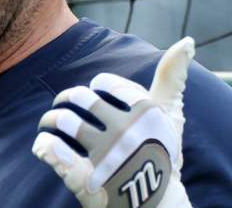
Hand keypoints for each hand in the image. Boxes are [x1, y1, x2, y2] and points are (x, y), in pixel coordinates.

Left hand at [32, 37, 194, 207]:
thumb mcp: (169, 114)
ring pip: (62, 120)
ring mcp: (104, 156)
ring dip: (50, 120)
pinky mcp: (85, 180)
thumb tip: (187, 40)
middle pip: (80, 99)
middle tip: (66, 108)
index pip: (105, 84)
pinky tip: (44, 145)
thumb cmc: (161, 153)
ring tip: (51, 125)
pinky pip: (52, 150)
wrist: (155, 205)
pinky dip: (43, 144)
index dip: (97, 87)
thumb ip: (172, 76)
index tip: (98, 95)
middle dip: (67, 100)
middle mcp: (125, 132)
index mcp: (144, 112)